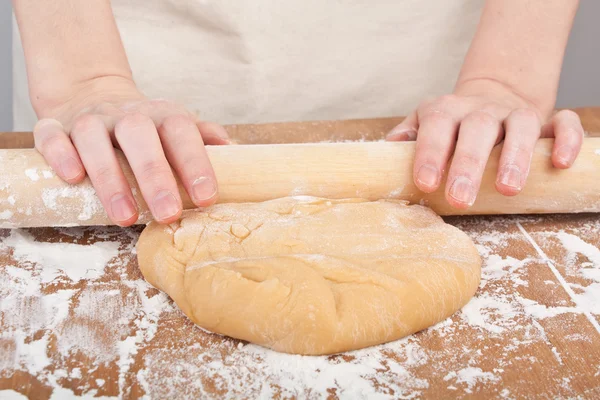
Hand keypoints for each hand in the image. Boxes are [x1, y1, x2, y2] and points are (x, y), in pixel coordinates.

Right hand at [33, 76, 229, 225]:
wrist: (94, 94)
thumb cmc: (147, 128)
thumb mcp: (178, 128)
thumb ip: (205, 139)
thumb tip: (238, 154)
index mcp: (163, 116)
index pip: (182, 133)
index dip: (195, 163)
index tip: (207, 197)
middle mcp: (127, 115)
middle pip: (140, 136)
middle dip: (155, 176)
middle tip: (168, 214)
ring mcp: (90, 119)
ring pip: (95, 140)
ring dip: (109, 178)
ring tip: (124, 216)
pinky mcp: (56, 126)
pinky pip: (51, 134)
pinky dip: (59, 153)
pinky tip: (72, 178)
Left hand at [386, 81, 583, 208]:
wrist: (492, 94)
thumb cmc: (451, 123)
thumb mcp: (424, 124)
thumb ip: (406, 137)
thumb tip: (385, 157)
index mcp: (446, 111)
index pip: (436, 127)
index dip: (430, 154)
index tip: (426, 183)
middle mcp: (480, 109)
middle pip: (477, 129)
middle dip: (468, 164)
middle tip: (459, 199)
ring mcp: (514, 113)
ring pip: (520, 125)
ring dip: (515, 157)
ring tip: (507, 189)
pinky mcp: (545, 120)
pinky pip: (563, 123)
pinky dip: (565, 139)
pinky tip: (559, 163)